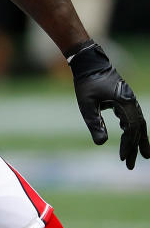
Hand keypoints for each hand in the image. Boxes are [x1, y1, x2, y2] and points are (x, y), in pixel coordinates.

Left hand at [68, 41, 149, 168]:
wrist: (88, 62)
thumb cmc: (86, 82)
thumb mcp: (86, 103)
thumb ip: (94, 122)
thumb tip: (100, 143)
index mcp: (125, 103)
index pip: (131, 129)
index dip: (127, 145)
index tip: (121, 158)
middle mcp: (131, 102)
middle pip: (138, 129)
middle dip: (135, 147)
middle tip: (130, 165)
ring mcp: (129, 100)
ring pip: (138, 123)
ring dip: (138, 140)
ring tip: (142, 155)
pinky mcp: (124, 99)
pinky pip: (133, 117)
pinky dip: (133, 129)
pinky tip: (130, 138)